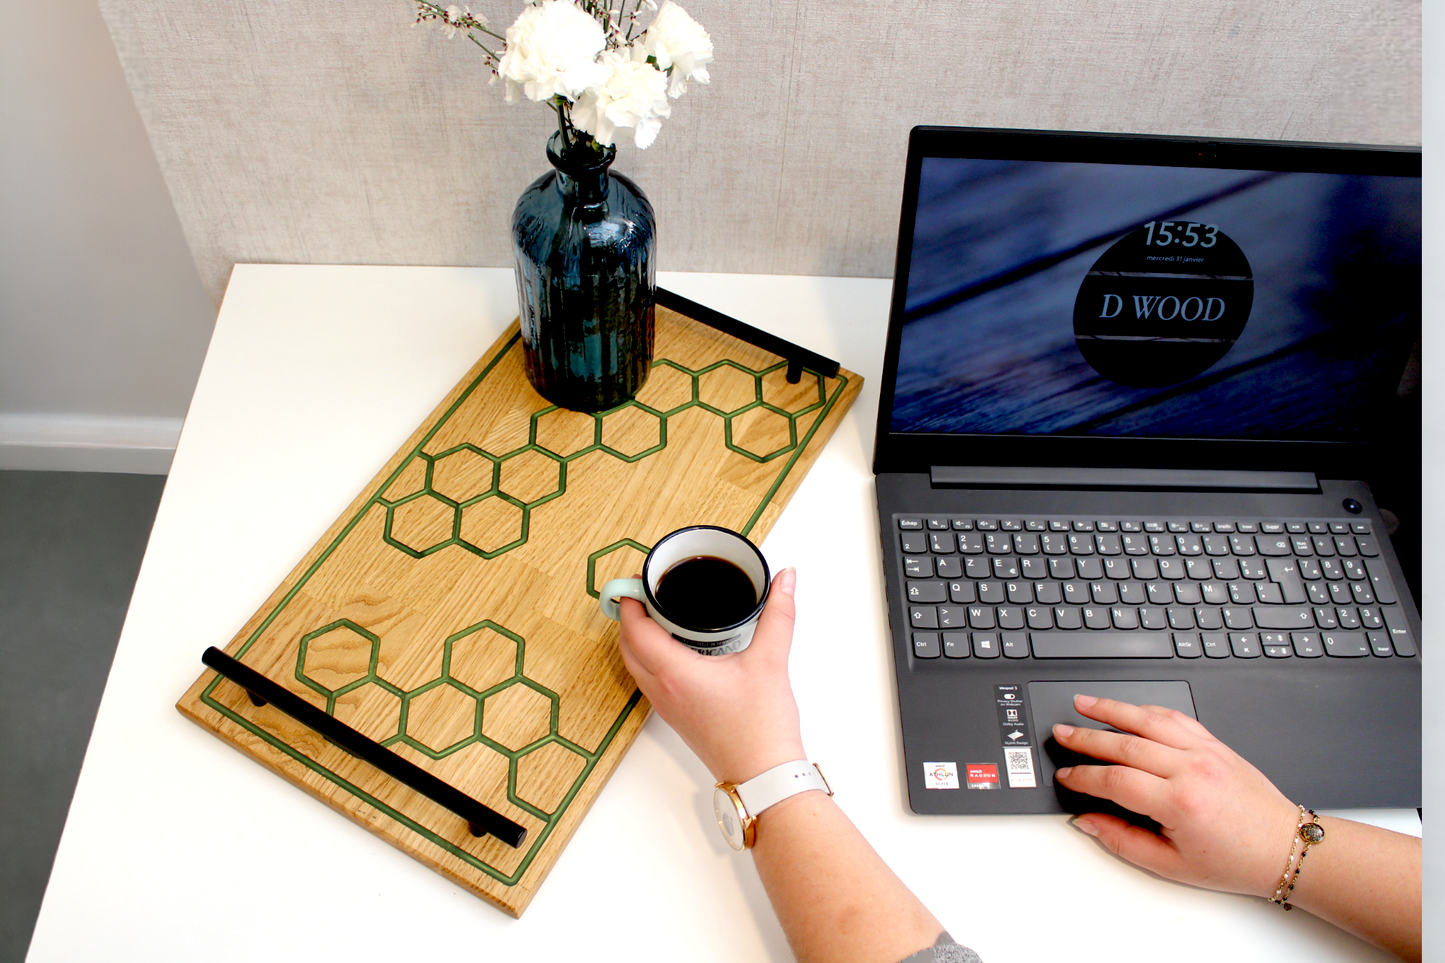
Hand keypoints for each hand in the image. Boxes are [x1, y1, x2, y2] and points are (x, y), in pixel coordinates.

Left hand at [617, 567, 804, 783]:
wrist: (763, 777)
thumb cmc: (761, 730)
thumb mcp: (771, 661)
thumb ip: (778, 614)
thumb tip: (784, 580)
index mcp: (675, 673)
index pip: (635, 630)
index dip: (631, 602)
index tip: (639, 581)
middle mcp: (663, 691)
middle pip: (627, 647)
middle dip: (630, 617)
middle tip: (646, 593)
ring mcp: (667, 708)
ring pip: (635, 666)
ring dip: (637, 640)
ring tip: (658, 615)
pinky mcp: (678, 718)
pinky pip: (649, 681)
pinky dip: (650, 659)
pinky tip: (676, 649)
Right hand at [1054, 695, 1300, 897]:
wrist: (1283, 847)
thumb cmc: (1234, 860)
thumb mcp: (1172, 865)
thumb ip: (1122, 840)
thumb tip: (1088, 819)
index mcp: (1180, 803)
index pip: (1116, 780)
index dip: (1083, 777)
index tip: (1066, 776)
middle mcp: (1192, 769)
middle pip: (1125, 743)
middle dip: (1086, 737)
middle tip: (1061, 733)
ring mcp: (1205, 751)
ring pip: (1148, 720)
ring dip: (1111, 709)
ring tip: (1084, 704)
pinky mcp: (1215, 744)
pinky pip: (1175, 717)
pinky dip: (1147, 710)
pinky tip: (1128, 708)